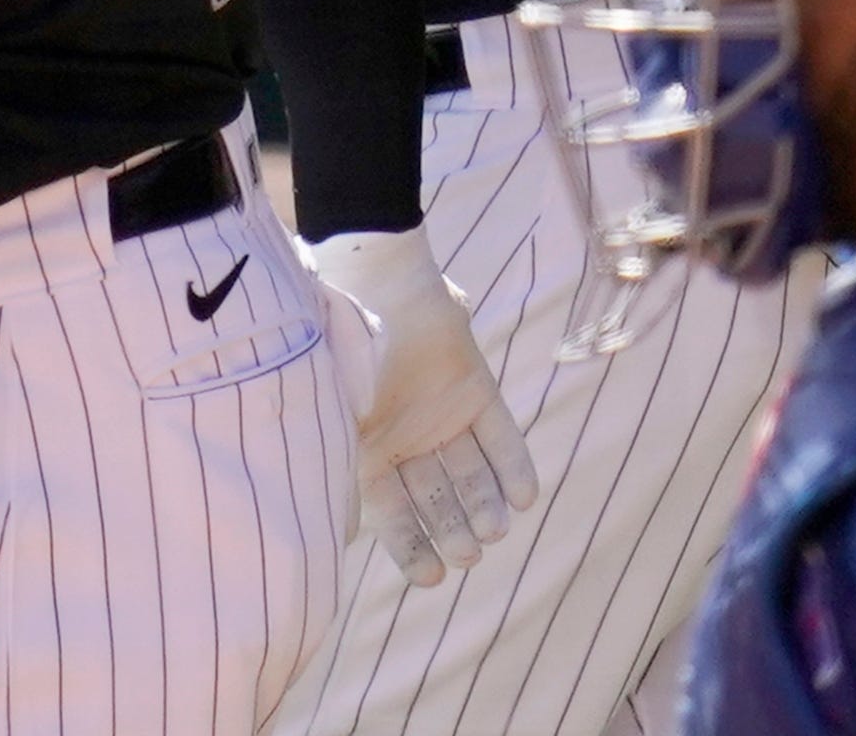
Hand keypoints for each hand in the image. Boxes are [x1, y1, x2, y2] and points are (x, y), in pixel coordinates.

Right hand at [310, 228, 539, 587]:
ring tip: (493, 532)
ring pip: (470, 475)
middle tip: (468, 555)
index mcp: (364, 447)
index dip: (411, 546)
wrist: (375, 275)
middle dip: (453, 531)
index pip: (391, 512)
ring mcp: (442, 414)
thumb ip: (341, 463)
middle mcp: (406, 438)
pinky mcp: (476, 390)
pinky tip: (523, 497)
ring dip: (483, 506)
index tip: (432, 578)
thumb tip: (338, 531)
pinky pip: (501, 437)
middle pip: (436, 498)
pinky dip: (514, 465)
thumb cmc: (340, 345)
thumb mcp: (332, 410)